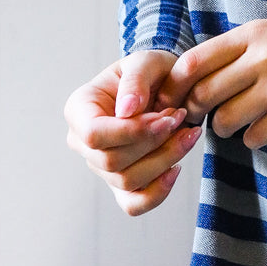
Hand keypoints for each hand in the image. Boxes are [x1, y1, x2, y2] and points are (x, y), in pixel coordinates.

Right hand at [64, 50, 203, 215]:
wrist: (166, 84)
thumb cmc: (151, 71)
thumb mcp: (145, 61)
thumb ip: (136, 80)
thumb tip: (126, 110)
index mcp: (79, 109)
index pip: (93, 135)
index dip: (131, 132)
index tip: (166, 116)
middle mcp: (83, 142)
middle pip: (112, 161)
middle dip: (155, 143)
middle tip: (181, 117)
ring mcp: (101, 166)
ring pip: (127, 181)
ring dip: (165, 159)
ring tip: (187, 133)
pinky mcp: (122, 184)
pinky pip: (134, 204)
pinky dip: (158, 191)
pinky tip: (176, 167)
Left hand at [167, 20, 266, 149]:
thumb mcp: (258, 36)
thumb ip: (225, 52)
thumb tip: (180, 81)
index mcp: (250, 35)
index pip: (195, 61)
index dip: (174, 84)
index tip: (168, 97)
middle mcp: (262, 59)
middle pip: (205, 93)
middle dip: (192, 110)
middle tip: (194, 114)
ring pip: (224, 120)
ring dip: (220, 126)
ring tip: (229, 120)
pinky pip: (253, 137)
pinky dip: (250, 137)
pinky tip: (257, 126)